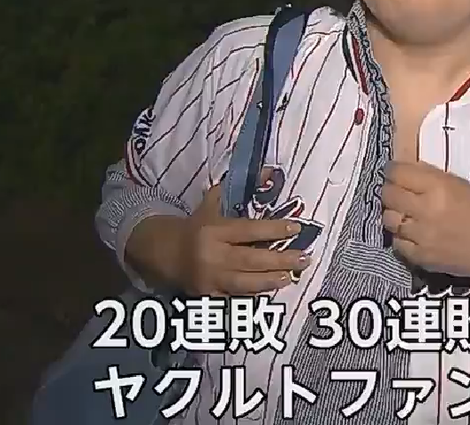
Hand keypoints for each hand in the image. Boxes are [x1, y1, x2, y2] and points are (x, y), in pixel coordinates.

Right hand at [173, 174, 309, 294]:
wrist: (165, 252)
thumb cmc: (197, 225)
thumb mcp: (213, 202)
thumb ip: (240, 188)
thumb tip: (271, 172)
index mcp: (215, 230)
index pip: (249, 230)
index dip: (274, 230)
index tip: (296, 228)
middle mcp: (213, 255)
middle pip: (252, 260)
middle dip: (281, 260)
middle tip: (304, 259)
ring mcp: (210, 278)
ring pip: (245, 283)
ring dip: (271, 281)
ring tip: (292, 277)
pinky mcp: (208, 295)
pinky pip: (235, 297)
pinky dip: (254, 295)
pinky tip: (271, 290)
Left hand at [381, 161, 469, 279]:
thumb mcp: (464, 186)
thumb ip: (435, 180)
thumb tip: (410, 173)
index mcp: (439, 187)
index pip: (398, 173)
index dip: (393, 170)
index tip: (395, 172)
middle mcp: (425, 209)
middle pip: (388, 194)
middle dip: (390, 190)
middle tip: (398, 191)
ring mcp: (420, 235)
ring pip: (388, 218)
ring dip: (394, 213)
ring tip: (405, 213)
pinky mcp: (420, 256)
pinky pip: (397, 242)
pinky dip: (402, 236)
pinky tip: (413, 234)